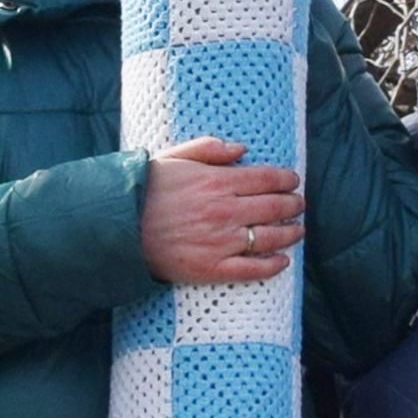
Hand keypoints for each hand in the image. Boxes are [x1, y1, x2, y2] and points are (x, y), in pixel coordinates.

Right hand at [140, 135, 309, 288]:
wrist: (118, 228)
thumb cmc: (145, 190)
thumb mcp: (174, 157)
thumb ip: (209, 149)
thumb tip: (242, 149)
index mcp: (217, 182)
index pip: (267, 179)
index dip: (287, 179)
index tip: (294, 181)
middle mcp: (224, 211)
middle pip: (274, 207)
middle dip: (294, 205)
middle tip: (299, 204)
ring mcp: (220, 242)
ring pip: (269, 238)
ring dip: (291, 233)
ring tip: (298, 230)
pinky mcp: (211, 269)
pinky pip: (252, 269)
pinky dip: (273, 265)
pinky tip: (282, 260)